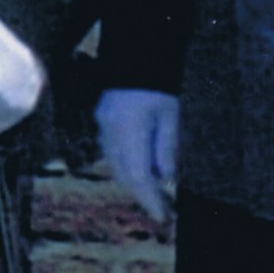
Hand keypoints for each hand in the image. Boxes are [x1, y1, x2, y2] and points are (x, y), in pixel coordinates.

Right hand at [90, 88, 179, 226]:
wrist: (135, 55)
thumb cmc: (158, 86)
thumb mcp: (170, 117)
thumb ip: (166, 149)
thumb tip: (166, 179)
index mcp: (129, 132)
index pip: (138, 175)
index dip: (150, 199)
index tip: (162, 217)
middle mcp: (111, 133)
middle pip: (124, 174)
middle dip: (142, 194)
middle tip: (162, 209)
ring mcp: (103, 126)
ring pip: (116, 165)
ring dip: (134, 181)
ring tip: (155, 192)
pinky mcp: (102, 120)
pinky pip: (112, 151)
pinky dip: (126, 165)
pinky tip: (141, 168)